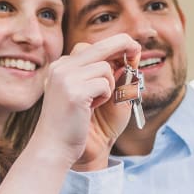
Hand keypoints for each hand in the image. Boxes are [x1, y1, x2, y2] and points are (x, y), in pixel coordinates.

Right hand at [30, 33, 139, 168]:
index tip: (131, 48)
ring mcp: (65, 77)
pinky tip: (91, 110)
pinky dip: (106, 97)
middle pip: (100, 46)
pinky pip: (104, 84)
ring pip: (105, 67)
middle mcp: (61, 67)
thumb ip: (105, 77)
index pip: (90, 47)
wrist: (56, 149)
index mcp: (62, 67)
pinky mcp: (74, 91)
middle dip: (123, 44)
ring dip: (109, 86)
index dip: (113, 46)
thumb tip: (128, 59)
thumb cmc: (75, 125)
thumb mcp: (92, 96)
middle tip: (137, 49)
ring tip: (95, 103)